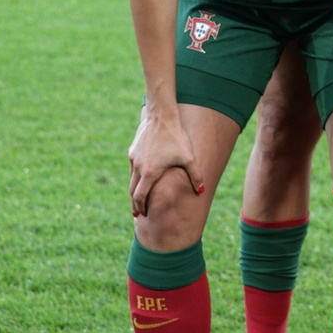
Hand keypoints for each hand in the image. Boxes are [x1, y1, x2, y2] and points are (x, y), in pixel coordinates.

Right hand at [128, 99, 202, 217]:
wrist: (161, 117)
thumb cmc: (177, 138)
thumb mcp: (189, 158)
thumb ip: (195, 176)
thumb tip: (201, 191)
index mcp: (150, 173)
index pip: (140, 196)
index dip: (140, 207)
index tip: (142, 214)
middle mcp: (139, 167)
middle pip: (132, 191)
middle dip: (135, 203)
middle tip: (138, 213)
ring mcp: (134, 159)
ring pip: (131, 179)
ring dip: (135, 190)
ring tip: (139, 197)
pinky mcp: (133, 150)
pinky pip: (133, 167)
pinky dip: (136, 176)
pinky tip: (143, 176)